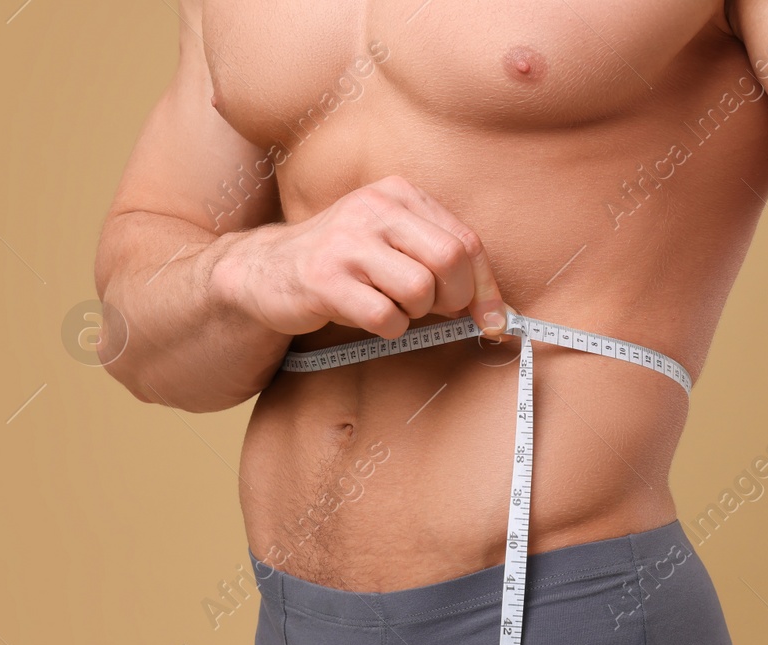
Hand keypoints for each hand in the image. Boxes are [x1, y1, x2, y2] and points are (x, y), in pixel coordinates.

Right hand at [211, 174, 508, 341]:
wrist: (268, 270)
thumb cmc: (346, 263)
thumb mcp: (395, 246)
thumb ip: (445, 267)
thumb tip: (499, 317)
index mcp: (399, 194)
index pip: (466, 241)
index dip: (487, 288)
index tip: (494, 321)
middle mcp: (373, 209)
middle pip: (450, 260)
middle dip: (455, 299)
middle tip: (435, 311)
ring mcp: (346, 242)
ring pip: (420, 289)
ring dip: (415, 313)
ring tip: (391, 305)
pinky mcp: (325, 279)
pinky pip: (385, 316)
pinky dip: (388, 328)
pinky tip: (368, 316)